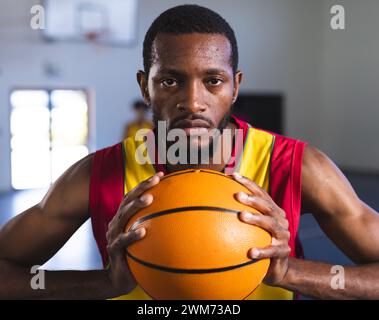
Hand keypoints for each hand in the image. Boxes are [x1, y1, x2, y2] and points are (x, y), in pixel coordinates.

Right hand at [105, 171, 163, 295]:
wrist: (120, 278)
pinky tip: (143, 231)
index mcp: (124, 218)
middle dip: (141, 188)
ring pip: (123, 217)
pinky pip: (122, 242)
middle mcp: (117, 223)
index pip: (133, 196)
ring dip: (136, 206)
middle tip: (155, 180)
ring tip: (149, 198)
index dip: (144, 184)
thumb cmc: (137, 254)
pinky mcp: (114, 250)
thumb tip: (182, 215)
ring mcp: (113, 236)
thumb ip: (157, 225)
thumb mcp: (146, 238)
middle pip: (127, 201)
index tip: (160, 175)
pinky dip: (132, 235)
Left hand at [231, 172, 290, 286]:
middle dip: (252, 199)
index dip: (249, 183)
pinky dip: (262, 251)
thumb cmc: (258, 242)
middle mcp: (280, 220)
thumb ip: (237, 214)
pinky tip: (251, 252)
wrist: (276, 267)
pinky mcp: (283, 252)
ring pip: (271, 224)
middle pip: (267, 206)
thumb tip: (210, 201)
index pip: (261, 193)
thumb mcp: (249, 228)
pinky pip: (272, 251)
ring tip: (242, 216)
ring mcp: (283, 235)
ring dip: (256, 219)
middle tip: (237, 195)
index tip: (233, 176)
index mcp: (272, 210)